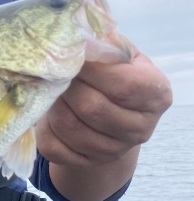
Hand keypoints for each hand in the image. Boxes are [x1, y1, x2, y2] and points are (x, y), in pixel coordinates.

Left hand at [36, 49, 171, 167]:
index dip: (92, 70)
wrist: (108, 111)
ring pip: (69, 127)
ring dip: (53, 104)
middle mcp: (141, 129)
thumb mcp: (118, 55)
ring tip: (53, 89)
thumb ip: (104, 46)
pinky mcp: (86, 162)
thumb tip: (77, 38)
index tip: (74, 57)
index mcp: (156, 95)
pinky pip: (54, 146)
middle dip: (67, 86)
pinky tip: (50, 112)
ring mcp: (114, 151)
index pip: (124, 86)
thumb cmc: (113, 74)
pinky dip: (44, 126)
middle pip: (92, 108)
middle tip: (57, 73)